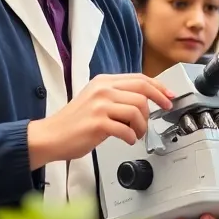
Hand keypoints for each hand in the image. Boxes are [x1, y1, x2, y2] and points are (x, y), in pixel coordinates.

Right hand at [27, 74, 173, 166]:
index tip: (168, 96)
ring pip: (137, 111)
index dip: (158, 87)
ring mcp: (100, 106)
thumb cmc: (74, 122)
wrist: (51, 136)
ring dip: (142, 126)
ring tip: (136, 133)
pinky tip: (127, 139)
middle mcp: (102, 90)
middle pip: (142, 91)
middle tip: (161, 114)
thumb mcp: (96, 100)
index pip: (139, 79)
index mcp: (103, 82)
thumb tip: (144, 101)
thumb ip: (117, 97)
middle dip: (157, 104)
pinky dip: (131, 137)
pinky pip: (126, 129)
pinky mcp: (98, 123)